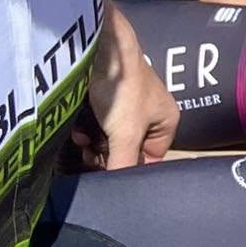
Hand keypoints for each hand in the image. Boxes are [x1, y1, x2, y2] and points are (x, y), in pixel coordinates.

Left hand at [78, 4, 178, 168]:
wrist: (99, 51)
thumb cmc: (122, 91)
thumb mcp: (126, 134)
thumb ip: (123, 165)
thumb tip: (117, 195)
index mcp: (166, 121)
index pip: (150, 159)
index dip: (129, 167)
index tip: (109, 171)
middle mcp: (149, 115)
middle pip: (126, 150)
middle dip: (107, 154)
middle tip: (92, 153)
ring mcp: (126, 107)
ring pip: (108, 139)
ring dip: (93, 142)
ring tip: (84, 137)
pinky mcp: (106, 99)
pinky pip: (97, 124)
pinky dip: (87, 128)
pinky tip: (79, 127)